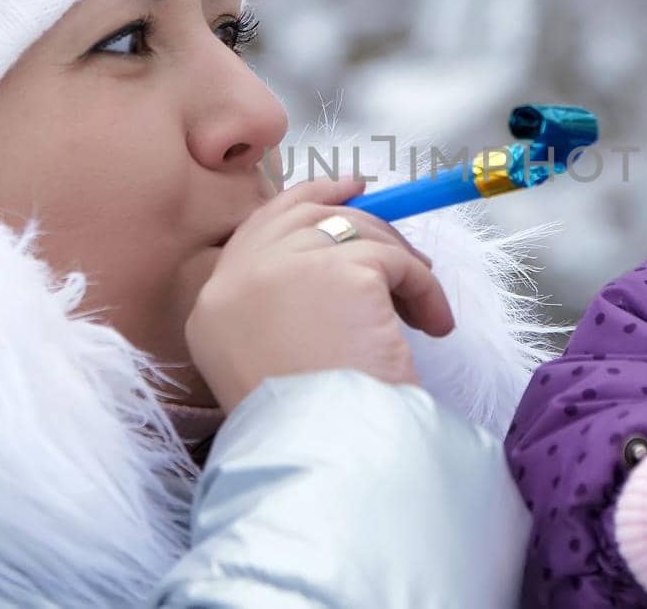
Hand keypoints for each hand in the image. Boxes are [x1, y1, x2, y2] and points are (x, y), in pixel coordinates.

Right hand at [185, 176, 453, 412]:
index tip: (343, 192)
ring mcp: (287, 267)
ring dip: (400, 264)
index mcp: (212, 308)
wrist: (323, 453)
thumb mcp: (263, 368)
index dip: (305, 203)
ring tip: (425, 308)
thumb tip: (335, 270)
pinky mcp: (341, 270)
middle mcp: (238, 279)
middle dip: (350, 206)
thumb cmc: (308, 430)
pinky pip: (396, 263)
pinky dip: (424, 289)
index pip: (258, 230)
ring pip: (356, 233)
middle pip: (302, 216)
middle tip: (387, 210)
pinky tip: (434, 324)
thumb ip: (277, 314)